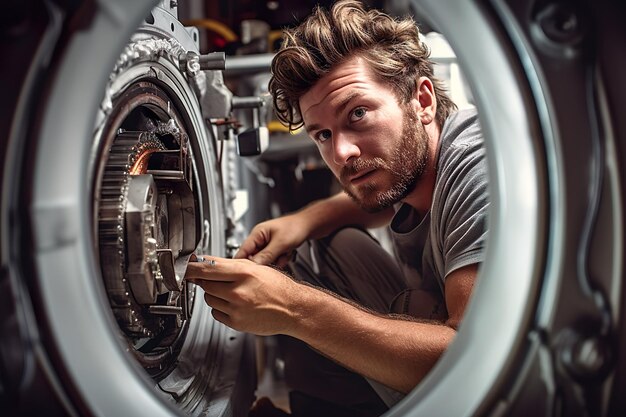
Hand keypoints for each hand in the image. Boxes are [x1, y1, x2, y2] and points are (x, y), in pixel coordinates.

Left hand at [185, 256, 302, 335]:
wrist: (293, 308)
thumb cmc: (279, 287)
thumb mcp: (257, 268)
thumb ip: (232, 265)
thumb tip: (209, 263)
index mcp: (245, 273)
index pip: (208, 268)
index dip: (193, 267)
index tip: (186, 267)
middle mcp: (239, 291)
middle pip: (206, 284)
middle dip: (207, 281)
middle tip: (216, 279)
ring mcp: (236, 308)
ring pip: (209, 298)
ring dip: (215, 294)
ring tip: (232, 291)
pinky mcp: (236, 322)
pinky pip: (216, 313)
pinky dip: (220, 307)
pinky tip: (234, 303)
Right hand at [234, 214, 308, 266]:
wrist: (311, 224)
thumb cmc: (297, 227)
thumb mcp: (280, 243)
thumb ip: (266, 255)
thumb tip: (253, 266)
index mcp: (258, 233)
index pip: (243, 251)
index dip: (242, 263)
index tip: (245, 274)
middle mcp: (262, 238)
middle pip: (255, 258)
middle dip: (266, 262)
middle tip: (275, 260)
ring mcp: (269, 244)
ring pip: (267, 261)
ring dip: (277, 260)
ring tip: (286, 253)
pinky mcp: (277, 248)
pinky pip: (276, 260)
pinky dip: (283, 259)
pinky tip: (289, 253)